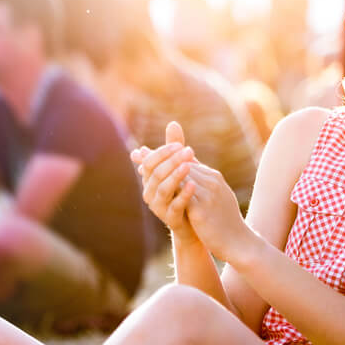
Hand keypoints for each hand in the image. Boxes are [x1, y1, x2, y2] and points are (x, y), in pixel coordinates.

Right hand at [131, 121, 199, 244]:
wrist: (194, 222)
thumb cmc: (184, 191)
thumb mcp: (180, 167)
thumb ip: (174, 147)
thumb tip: (173, 123)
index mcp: (150, 179)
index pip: (150, 162)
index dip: (164, 152)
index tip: (181, 145)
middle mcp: (150, 192)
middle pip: (156, 173)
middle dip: (173, 161)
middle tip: (189, 151)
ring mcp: (159, 207)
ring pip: (163, 189)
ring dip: (176, 175)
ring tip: (189, 165)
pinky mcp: (171, 219)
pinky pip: (175, 206)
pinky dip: (184, 194)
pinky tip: (194, 185)